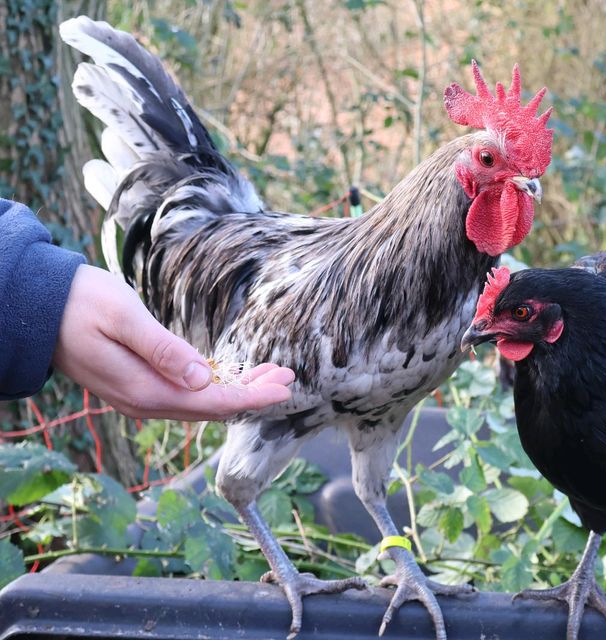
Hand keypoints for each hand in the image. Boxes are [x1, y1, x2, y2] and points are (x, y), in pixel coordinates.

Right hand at [53, 265, 294, 419]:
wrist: (37, 309)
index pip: (213, 403)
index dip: (253, 397)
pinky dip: (215, 386)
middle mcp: (145, 402)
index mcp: (145, 390)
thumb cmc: (81, 303)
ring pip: (200, 403)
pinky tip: (233, 376)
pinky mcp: (137, 386)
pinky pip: (185, 395)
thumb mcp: (125, 318)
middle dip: (253, 395)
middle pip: (212, 408)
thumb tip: (203, 380)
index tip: (285, 387)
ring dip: (237, 390)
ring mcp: (139, 397)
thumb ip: (163, 350)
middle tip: (288, 377)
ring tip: (271, 375)